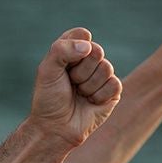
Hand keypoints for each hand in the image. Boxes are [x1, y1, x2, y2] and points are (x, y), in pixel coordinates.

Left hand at [29, 28, 122, 145]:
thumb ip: (61, 50)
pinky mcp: (112, 92)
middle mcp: (88, 62)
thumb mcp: (47, 71)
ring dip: (88, 85)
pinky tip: (90, 102)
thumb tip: (88, 46)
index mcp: (72, 52)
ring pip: (106, 67)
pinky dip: (99, 95)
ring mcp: (101, 76)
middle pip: (97, 51)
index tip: (63, 65)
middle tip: (71, 83)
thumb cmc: (49, 99)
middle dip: (80, 70)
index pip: (82, 35)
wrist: (55, 128)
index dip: (73, 49)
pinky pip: (114, 83)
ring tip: (79, 94)